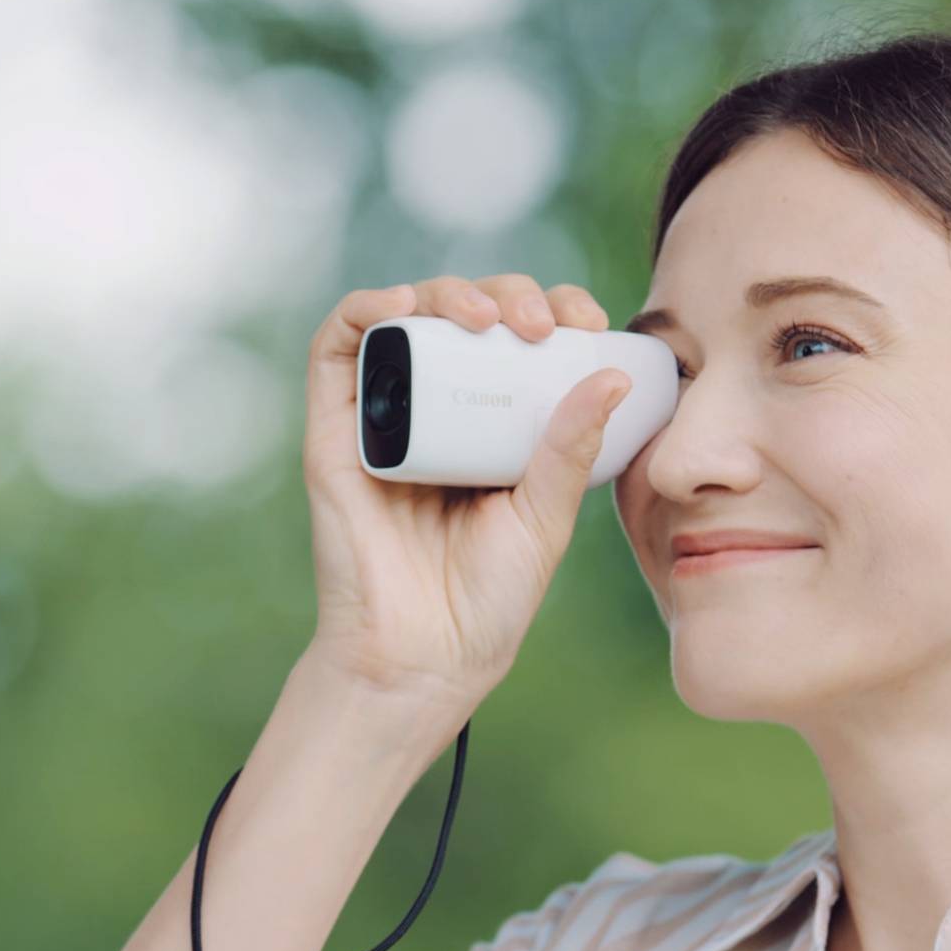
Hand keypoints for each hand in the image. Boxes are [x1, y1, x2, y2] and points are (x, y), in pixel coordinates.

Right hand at [298, 274, 628, 752]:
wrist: (423, 657)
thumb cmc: (488, 599)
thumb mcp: (546, 517)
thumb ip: (571, 450)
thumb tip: (614, 375)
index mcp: (494, 423)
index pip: (522, 339)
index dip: (554, 308)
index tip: (592, 323)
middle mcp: (439, 408)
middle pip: (467, 315)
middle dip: (509, 296)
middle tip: (541, 325)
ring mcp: (386, 414)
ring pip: (407, 316)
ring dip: (445, 292)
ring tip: (486, 317)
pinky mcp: (335, 429)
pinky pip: (337, 348)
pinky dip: (366, 310)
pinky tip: (403, 307)